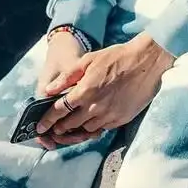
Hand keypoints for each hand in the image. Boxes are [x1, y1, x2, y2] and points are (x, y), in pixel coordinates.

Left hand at [36, 34, 175, 148]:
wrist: (147, 61)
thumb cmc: (117, 57)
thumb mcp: (89, 60)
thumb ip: (67, 77)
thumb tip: (49, 90)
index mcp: (85, 91)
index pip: (59, 111)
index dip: (47, 120)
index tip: (40, 127)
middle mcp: (95, 106)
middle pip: (71, 124)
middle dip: (60, 127)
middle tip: (55, 128)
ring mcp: (109, 115)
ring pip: (87, 129)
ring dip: (78, 128)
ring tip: (74, 125)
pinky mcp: (122, 119)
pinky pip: (103, 128)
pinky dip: (95, 127)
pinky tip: (93, 121)